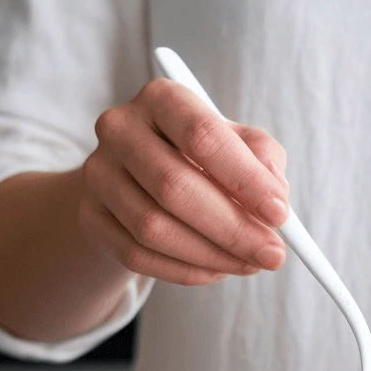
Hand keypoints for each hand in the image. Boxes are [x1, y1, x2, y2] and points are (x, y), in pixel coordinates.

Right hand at [78, 79, 288, 284]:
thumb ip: (264, 163)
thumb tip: (275, 200)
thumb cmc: (206, 162)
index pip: (202, 135)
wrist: (144, 183)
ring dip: (212, 255)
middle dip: (233, 229)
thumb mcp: (242, 149)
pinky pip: (138, 255)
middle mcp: (120, 128)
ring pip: (153, 228)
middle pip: (173, 186)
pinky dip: (186, 271)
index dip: (244, 179)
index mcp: (162, 99)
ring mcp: (98, 173)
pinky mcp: (91, 216)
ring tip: (250, 263)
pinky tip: (217, 270)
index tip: (279, 215)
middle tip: (273, 254)